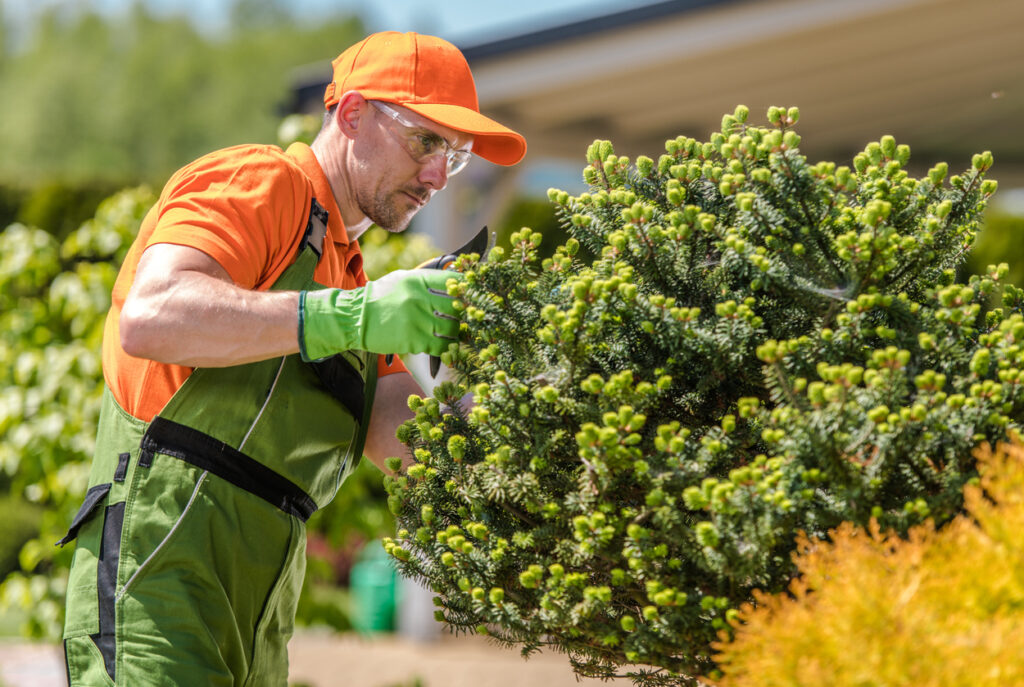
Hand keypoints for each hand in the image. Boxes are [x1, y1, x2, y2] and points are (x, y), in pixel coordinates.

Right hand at [299, 269, 460, 359]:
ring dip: (454, 333)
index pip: (453, 281)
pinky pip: (440, 346)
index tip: (468, 295)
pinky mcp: (413, 340)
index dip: (465, 289)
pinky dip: (444, 348)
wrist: (355, 317)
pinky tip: (441, 347)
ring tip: (449, 333)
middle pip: (456, 308)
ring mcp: (416, 321)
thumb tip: (451, 283)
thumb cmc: (380, 297)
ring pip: (451, 329)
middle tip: (460, 318)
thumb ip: (425, 281)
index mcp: (417, 281)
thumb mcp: (402, 280)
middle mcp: (419, 299)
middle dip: (461, 314)